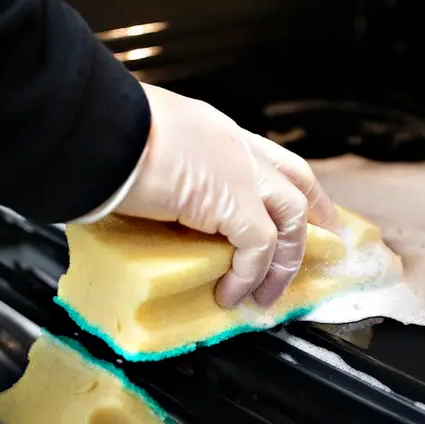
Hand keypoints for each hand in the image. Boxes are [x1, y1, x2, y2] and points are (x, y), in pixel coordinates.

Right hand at [116, 84, 341, 307]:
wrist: (100, 129)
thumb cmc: (104, 134)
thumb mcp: (142, 143)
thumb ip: (160, 167)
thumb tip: (145, 191)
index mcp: (215, 131)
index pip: (266, 156)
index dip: (289, 183)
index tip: (304, 206)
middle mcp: (236, 147)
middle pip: (296, 181)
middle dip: (316, 214)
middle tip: (324, 244)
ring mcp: (241, 173)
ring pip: (290, 219)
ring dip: (283, 261)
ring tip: (265, 294)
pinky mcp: (234, 204)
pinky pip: (259, 248)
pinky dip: (250, 275)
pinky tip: (231, 293)